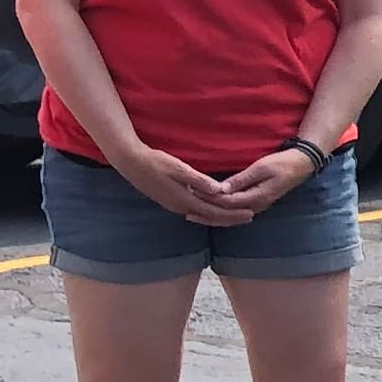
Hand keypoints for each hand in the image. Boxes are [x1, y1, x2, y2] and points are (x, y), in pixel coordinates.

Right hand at [122, 144, 249, 224]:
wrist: (131, 163)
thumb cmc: (156, 163)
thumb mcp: (179, 169)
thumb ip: (199, 180)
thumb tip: (219, 191)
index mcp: (185, 200)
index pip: (215, 212)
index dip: (234, 214)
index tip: (250, 214)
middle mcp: (180, 207)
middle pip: (210, 217)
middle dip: (231, 218)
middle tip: (250, 217)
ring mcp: (174, 205)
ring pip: (202, 215)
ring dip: (219, 216)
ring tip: (235, 215)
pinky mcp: (170, 201)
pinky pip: (194, 210)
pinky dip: (207, 212)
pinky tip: (213, 209)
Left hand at [205, 142, 321, 217]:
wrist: (302, 165)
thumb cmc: (282, 163)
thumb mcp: (261, 168)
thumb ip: (241, 179)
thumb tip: (221, 189)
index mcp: (257, 197)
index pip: (228, 202)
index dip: (210, 199)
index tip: (194, 193)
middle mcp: (257, 205)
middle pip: (228, 215)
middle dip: (208, 214)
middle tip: (187, 212)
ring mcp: (258, 205)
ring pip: (231, 216)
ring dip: (213, 216)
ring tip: (195, 216)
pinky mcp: (257, 202)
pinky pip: (236, 212)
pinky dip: (222, 212)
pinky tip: (212, 211)